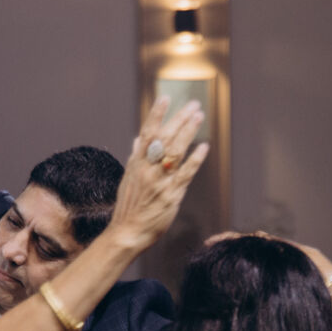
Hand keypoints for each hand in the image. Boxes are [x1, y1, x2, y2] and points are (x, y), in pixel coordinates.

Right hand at [107, 97, 208, 253]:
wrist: (127, 233)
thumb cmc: (129, 207)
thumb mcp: (128, 179)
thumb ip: (135, 157)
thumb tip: (138, 139)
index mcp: (136, 163)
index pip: (147, 133)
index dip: (156, 115)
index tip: (165, 97)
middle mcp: (147, 169)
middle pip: (164, 138)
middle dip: (179, 119)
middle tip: (193, 104)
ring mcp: (159, 181)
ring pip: (175, 151)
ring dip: (188, 132)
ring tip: (199, 117)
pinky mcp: (171, 194)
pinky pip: (185, 173)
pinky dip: (195, 159)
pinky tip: (205, 146)